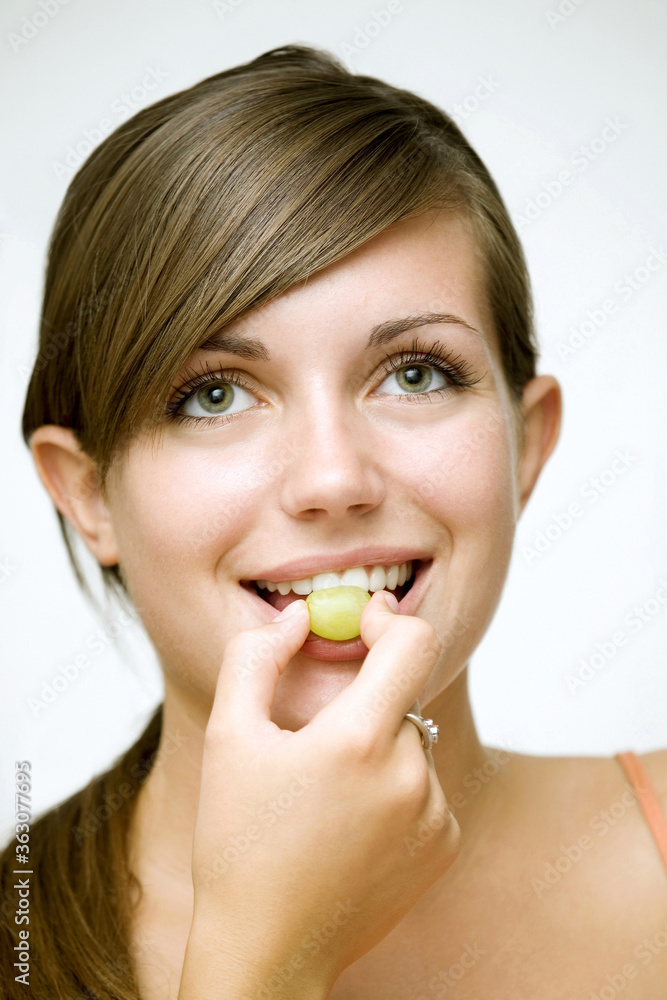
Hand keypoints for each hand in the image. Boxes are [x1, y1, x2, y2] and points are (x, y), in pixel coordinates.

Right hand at [179, 591, 459, 998]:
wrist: (269, 949)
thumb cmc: (239, 842)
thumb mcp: (227, 736)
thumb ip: (256, 658)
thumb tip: (299, 616)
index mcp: (358, 740)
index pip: (414, 641)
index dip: (388, 619)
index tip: (364, 621)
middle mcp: (411, 774)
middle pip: (403, 694)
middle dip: (365, 701)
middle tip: (315, 745)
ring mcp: (434, 813)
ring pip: (414, 740)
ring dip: (379, 747)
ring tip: (327, 799)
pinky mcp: (446, 844)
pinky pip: (427, 786)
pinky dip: (396, 788)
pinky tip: (352, 827)